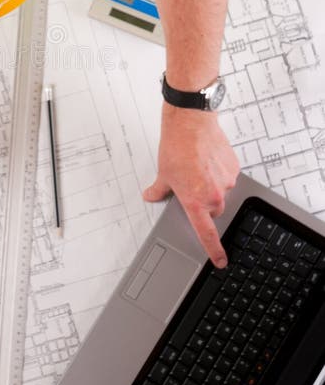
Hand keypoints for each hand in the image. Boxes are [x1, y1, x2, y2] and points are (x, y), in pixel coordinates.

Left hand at [143, 104, 239, 266]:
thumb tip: (150, 196)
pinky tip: (207, 160)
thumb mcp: (163, 174)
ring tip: (198, 167)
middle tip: (191, 185)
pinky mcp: (234, 167)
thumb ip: (158, 191)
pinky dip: (218, 172)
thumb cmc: (176, 147)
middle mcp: (214, 195)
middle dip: (204, 203)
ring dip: (211, 185)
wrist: (191, 123)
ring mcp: (226, 181)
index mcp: (195, 201)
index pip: (207, 234)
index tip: (220, 261)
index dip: (214, 250)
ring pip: (221, 192)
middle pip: (214, 210)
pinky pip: (227, 176)